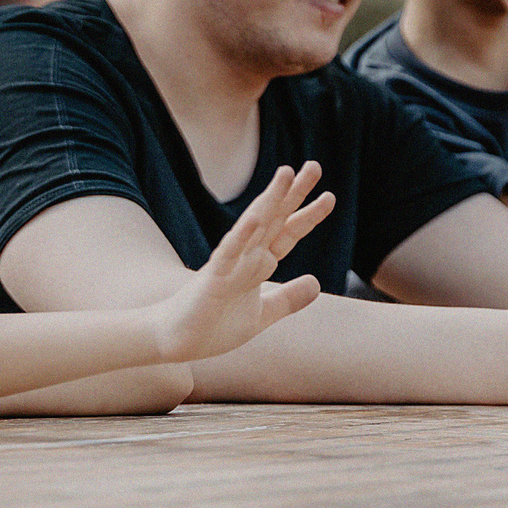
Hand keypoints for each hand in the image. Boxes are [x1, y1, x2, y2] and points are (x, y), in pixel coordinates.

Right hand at [148, 162, 328, 362]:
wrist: (177, 341)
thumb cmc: (214, 326)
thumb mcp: (262, 314)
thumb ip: (288, 299)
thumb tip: (317, 282)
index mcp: (259, 265)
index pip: (288, 233)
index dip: (309, 215)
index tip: (329, 196)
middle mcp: (247, 257)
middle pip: (275, 219)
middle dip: (294, 193)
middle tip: (314, 166)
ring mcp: (230, 263)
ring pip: (254, 224)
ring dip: (271, 199)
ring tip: (286, 173)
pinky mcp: (213, 277)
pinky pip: (229, 252)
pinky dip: (242, 235)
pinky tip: (256, 218)